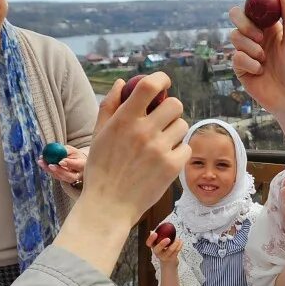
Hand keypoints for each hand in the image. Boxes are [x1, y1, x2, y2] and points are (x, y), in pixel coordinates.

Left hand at [38, 145, 85, 184]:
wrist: (76, 163)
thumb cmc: (75, 155)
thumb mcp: (72, 150)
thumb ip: (66, 151)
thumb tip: (60, 151)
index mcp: (83, 165)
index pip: (77, 165)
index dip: (69, 164)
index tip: (61, 162)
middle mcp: (78, 175)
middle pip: (69, 176)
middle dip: (59, 171)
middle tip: (50, 165)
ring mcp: (70, 179)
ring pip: (60, 177)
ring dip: (49, 170)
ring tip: (41, 161)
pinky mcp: (63, 180)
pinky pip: (55, 176)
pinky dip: (47, 170)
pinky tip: (41, 163)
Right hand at [78, 73, 189, 227]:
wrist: (109, 206)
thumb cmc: (101, 170)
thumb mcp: (98, 134)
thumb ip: (110, 106)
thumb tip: (122, 83)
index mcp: (124, 120)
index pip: (149, 86)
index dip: (161, 80)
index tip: (164, 84)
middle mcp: (144, 132)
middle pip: (175, 105)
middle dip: (171, 110)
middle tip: (162, 120)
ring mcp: (160, 149)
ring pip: (182, 126)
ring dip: (174, 132)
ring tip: (160, 144)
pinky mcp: (172, 167)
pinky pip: (186, 148)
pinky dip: (178, 152)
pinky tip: (164, 161)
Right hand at [147, 234, 182, 265]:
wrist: (169, 263)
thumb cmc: (164, 249)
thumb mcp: (160, 243)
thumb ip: (159, 236)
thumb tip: (155, 228)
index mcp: (154, 246)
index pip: (148, 243)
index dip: (151, 239)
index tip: (155, 233)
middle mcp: (157, 252)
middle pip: (157, 249)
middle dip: (162, 244)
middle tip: (168, 239)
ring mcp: (164, 256)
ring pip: (170, 250)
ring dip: (175, 243)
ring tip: (178, 238)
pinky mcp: (172, 258)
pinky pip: (176, 251)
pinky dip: (179, 245)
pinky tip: (181, 241)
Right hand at [228, 0, 284, 115]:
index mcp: (270, 27)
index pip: (256, 5)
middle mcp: (256, 36)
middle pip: (237, 15)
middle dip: (245, 23)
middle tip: (259, 37)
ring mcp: (246, 51)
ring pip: (234, 36)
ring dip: (251, 48)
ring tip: (264, 60)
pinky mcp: (239, 66)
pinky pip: (236, 57)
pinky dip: (250, 63)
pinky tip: (260, 71)